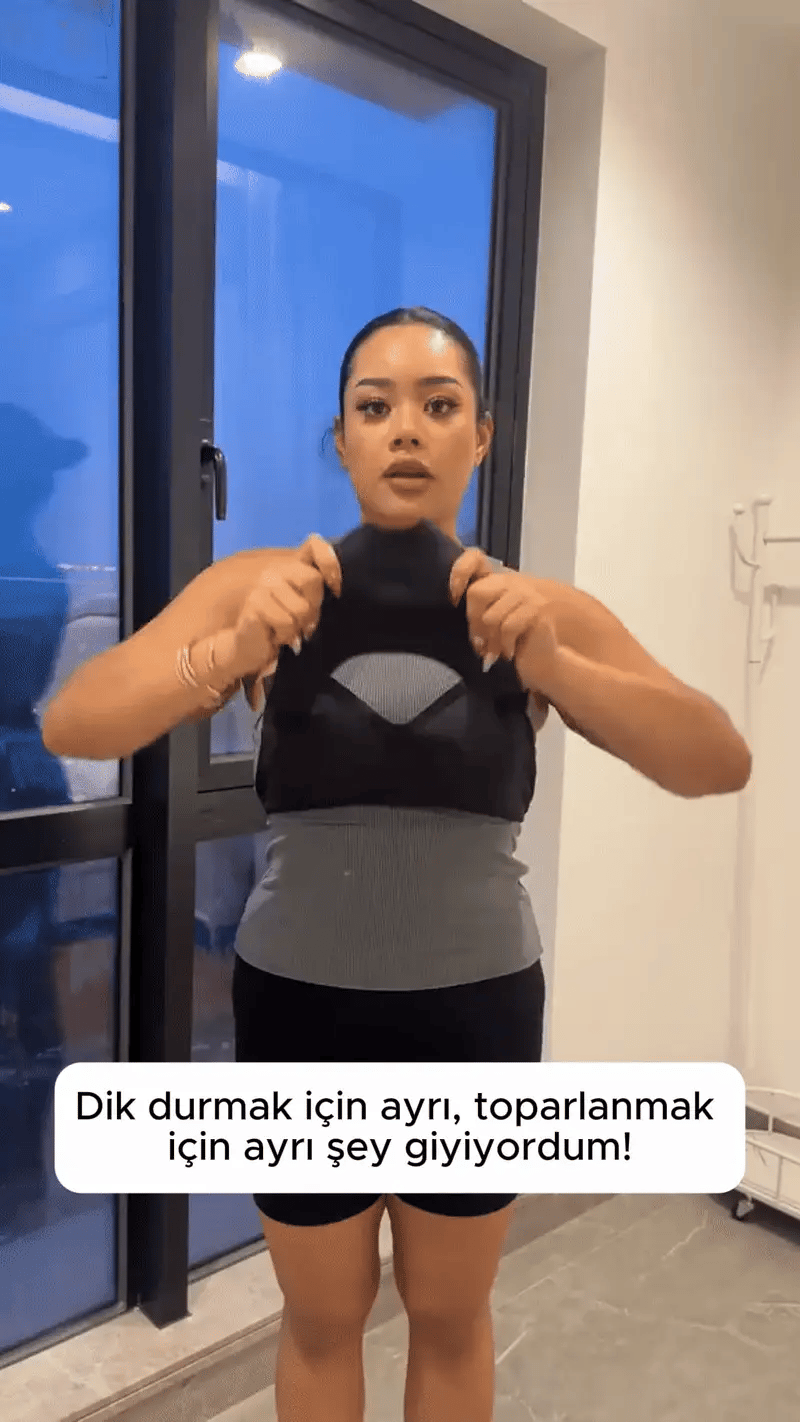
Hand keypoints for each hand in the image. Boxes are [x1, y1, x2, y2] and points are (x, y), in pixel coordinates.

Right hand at [214, 534, 341, 702]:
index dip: (331, 564)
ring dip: (297, 626)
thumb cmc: (278, 624)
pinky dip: (284, 634)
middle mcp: (276, 569)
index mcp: (292, 564)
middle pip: (313, 580)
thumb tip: (336, 591)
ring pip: (301, 608)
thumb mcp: (303, 604)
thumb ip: (317, 591)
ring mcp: (263, 585)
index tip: (336, 588)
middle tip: (303, 621)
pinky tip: (274, 634)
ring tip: (286, 629)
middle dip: (313, 607)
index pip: (316, 546)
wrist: (247, 643)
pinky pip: (286, 622)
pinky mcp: (254, 603)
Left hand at [449, 547, 559, 691]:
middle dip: (474, 621)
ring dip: (490, 640)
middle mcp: (512, 583)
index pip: (474, 558)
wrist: (543, 655)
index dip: (459, 572)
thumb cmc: (514, 640)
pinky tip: (508, 652)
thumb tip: (458, 617)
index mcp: (497, 582)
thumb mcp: (492, 622)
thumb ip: (476, 613)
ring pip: (491, 616)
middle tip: (479, 641)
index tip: (454, 596)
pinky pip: (508, 627)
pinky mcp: (537, 610)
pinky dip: (504, 644)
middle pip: (477, 592)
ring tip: (493, 651)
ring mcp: (526, 594)